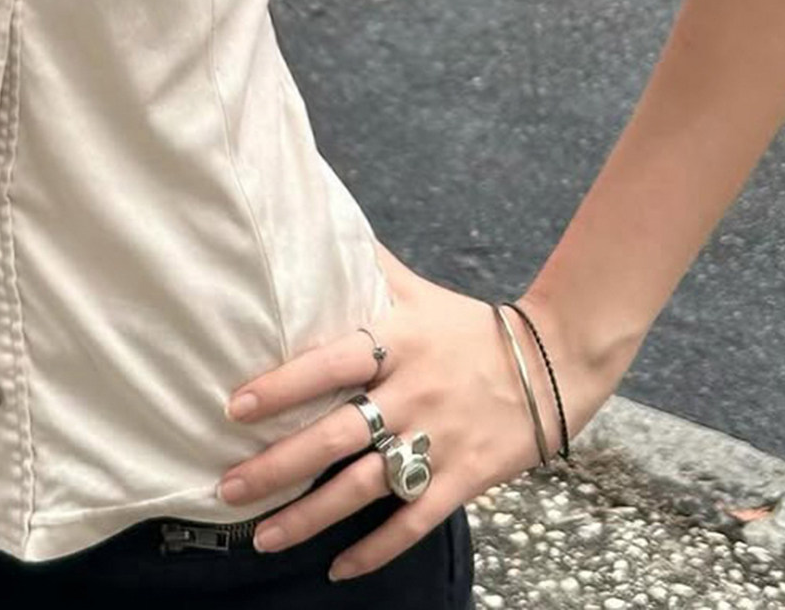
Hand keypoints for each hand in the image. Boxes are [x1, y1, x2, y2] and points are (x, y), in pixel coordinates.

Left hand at [215, 242, 619, 580]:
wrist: (556, 359)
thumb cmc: (469, 325)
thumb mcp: (415, 289)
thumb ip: (364, 263)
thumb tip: (313, 215)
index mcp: (396, 343)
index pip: (329, 364)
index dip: (282, 386)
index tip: (236, 407)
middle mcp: (411, 393)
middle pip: (337, 435)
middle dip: (278, 466)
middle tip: (228, 488)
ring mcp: (438, 441)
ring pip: (365, 488)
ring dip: (310, 517)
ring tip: (263, 537)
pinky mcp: (464, 478)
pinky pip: (414, 521)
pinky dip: (376, 549)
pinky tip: (338, 568)